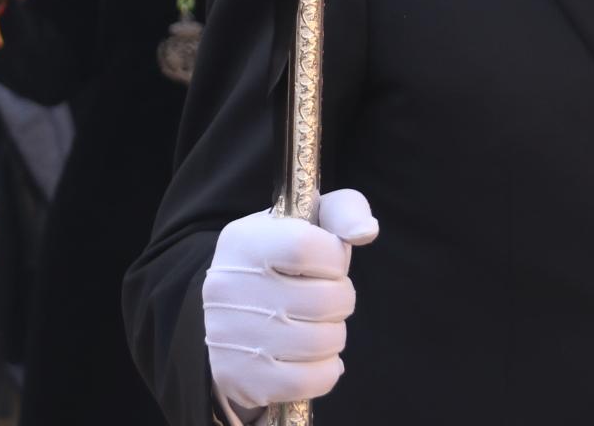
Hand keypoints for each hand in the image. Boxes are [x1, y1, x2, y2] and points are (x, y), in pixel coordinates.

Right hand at [204, 189, 379, 411]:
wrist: (234, 308)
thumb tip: (365, 231)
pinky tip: (314, 357)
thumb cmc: (287, 258)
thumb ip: (345, 211)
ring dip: (333, 335)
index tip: (329, 262)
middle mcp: (227, 286)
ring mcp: (228, 335)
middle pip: (324, 301)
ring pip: (321, 342)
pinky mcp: (237, 377)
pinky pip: (307, 381)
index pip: (306, 248)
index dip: (334, 258)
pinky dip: (324, 371)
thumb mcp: (312, 220)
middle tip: (326, 297)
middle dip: (341, 299)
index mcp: (245, 241)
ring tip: (316, 324)